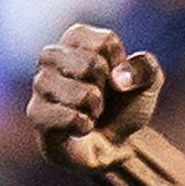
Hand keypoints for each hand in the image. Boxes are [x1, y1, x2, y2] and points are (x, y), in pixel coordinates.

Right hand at [27, 24, 164, 171]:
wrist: (113, 145)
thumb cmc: (123, 107)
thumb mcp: (147, 83)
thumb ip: (146, 68)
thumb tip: (119, 77)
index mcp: (77, 39)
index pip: (106, 42)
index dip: (121, 66)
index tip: (117, 78)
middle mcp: (52, 57)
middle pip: (90, 65)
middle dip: (106, 88)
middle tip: (102, 98)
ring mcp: (40, 85)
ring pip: (76, 91)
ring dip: (93, 106)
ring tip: (93, 113)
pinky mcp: (36, 114)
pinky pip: (60, 116)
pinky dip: (81, 124)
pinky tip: (84, 127)